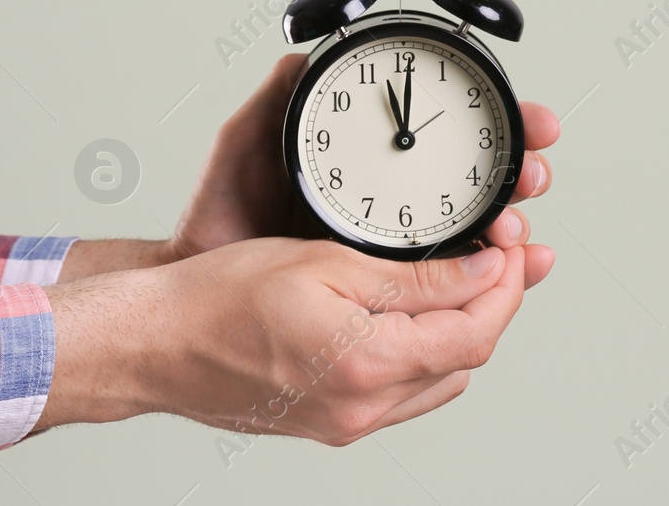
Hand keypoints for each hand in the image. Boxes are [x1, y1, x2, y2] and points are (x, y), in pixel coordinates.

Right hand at [40, 238, 526, 443]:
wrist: (156, 343)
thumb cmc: (219, 297)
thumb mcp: (324, 261)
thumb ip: (413, 275)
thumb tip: (481, 272)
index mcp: (370, 365)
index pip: (476, 332)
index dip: (507, 286)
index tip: (512, 246)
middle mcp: (365, 407)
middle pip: (466, 359)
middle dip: (493, 304)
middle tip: (499, 254)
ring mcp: (347, 422)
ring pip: (439, 380)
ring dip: (462, 331)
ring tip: (464, 279)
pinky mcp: (331, 422)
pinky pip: (403, 395)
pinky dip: (424, 354)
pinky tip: (415, 319)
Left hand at [168, 54, 560, 285]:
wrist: (202, 279)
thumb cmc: (223, 213)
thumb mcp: (246, 141)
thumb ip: (278, 93)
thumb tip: (308, 52)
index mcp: (373, 154)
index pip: (453, 126)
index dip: (501, 118)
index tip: (532, 120)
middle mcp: (397, 195)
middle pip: (483, 177)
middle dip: (524, 170)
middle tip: (533, 171)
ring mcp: (400, 243)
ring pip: (479, 231)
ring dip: (514, 223)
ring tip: (516, 224)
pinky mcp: (394, 287)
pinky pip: (454, 283)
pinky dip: (493, 279)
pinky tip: (514, 270)